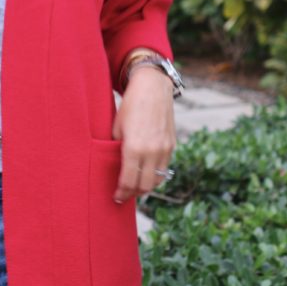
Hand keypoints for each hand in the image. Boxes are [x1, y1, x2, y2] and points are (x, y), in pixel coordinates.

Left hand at [111, 65, 176, 202]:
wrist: (152, 88)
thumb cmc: (129, 106)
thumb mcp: (116, 128)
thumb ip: (116, 149)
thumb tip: (114, 168)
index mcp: (134, 147)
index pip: (128, 181)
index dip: (121, 192)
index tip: (116, 197)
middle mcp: (152, 151)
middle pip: (144, 185)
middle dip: (133, 193)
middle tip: (124, 195)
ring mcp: (164, 149)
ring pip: (157, 179)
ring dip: (146, 187)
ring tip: (135, 188)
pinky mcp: (172, 145)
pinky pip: (164, 168)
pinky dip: (155, 175)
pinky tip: (146, 174)